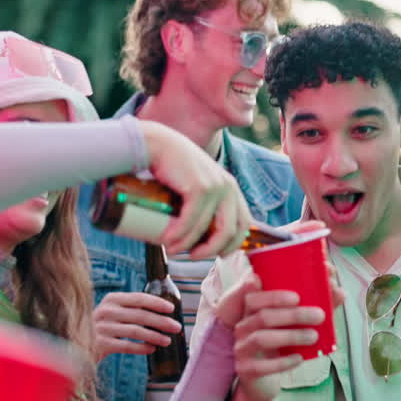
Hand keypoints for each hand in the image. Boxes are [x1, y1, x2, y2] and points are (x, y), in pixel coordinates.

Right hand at [92, 291, 181, 360]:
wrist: (78, 343)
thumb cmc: (104, 326)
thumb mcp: (114, 312)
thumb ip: (131, 309)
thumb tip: (164, 313)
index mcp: (112, 299)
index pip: (138, 298)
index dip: (156, 303)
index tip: (171, 309)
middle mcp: (106, 311)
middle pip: (140, 315)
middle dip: (161, 321)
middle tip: (176, 327)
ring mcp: (102, 328)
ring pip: (135, 331)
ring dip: (154, 336)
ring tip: (167, 340)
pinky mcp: (100, 344)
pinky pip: (126, 346)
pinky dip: (141, 348)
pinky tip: (151, 349)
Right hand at [138, 121, 251, 257]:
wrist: (156, 145)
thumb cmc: (172, 168)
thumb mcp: (196, 186)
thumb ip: (204, 204)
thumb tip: (200, 237)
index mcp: (231, 188)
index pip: (244, 224)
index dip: (231, 245)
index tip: (215, 255)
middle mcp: (228, 186)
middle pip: (230, 232)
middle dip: (212, 251)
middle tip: (192, 256)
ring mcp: (215, 186)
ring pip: (207, 231)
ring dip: (188, 246)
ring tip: (172, 250)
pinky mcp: (199, 188)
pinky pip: (191, 222)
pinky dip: (179, 236)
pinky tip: (168, 241)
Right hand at [216, 261, 342, 400]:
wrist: (262, 380)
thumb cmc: (280, 345)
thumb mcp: (291, 326)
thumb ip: (312, 306)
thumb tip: (339, 292)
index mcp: (252, 311)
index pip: (254, 297)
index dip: (273, 295)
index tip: (297, 296)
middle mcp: (243, 327)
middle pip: (264, 316)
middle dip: (294, 315)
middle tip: (319, 315)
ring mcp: (242, 349)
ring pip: (262, 338)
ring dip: (291, 336)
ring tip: (314, 336)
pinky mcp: (246, 370)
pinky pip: (263, 366)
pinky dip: (283, 362)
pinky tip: (300, 358)